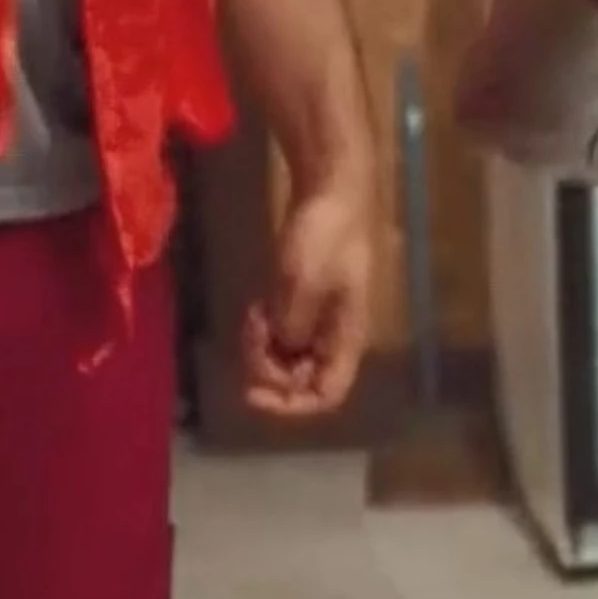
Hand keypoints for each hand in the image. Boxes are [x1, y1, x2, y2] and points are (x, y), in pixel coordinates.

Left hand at [243, 174, 374, 417]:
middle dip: (268, 369)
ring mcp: (319, 321)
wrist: (332, 194)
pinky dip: (264, 329)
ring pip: (286, 358)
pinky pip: (281, 334)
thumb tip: (281, 351)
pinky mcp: (304, 303)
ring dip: (262, 347)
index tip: (252, 393)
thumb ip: (290, 329)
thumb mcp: (301, 286)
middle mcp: (334, 338)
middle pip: (300, 380)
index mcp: (345, 339)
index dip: (290, 404)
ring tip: (254, 314)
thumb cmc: (323, 239)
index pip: (325, 395)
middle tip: (251, 335)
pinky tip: (257, 306)